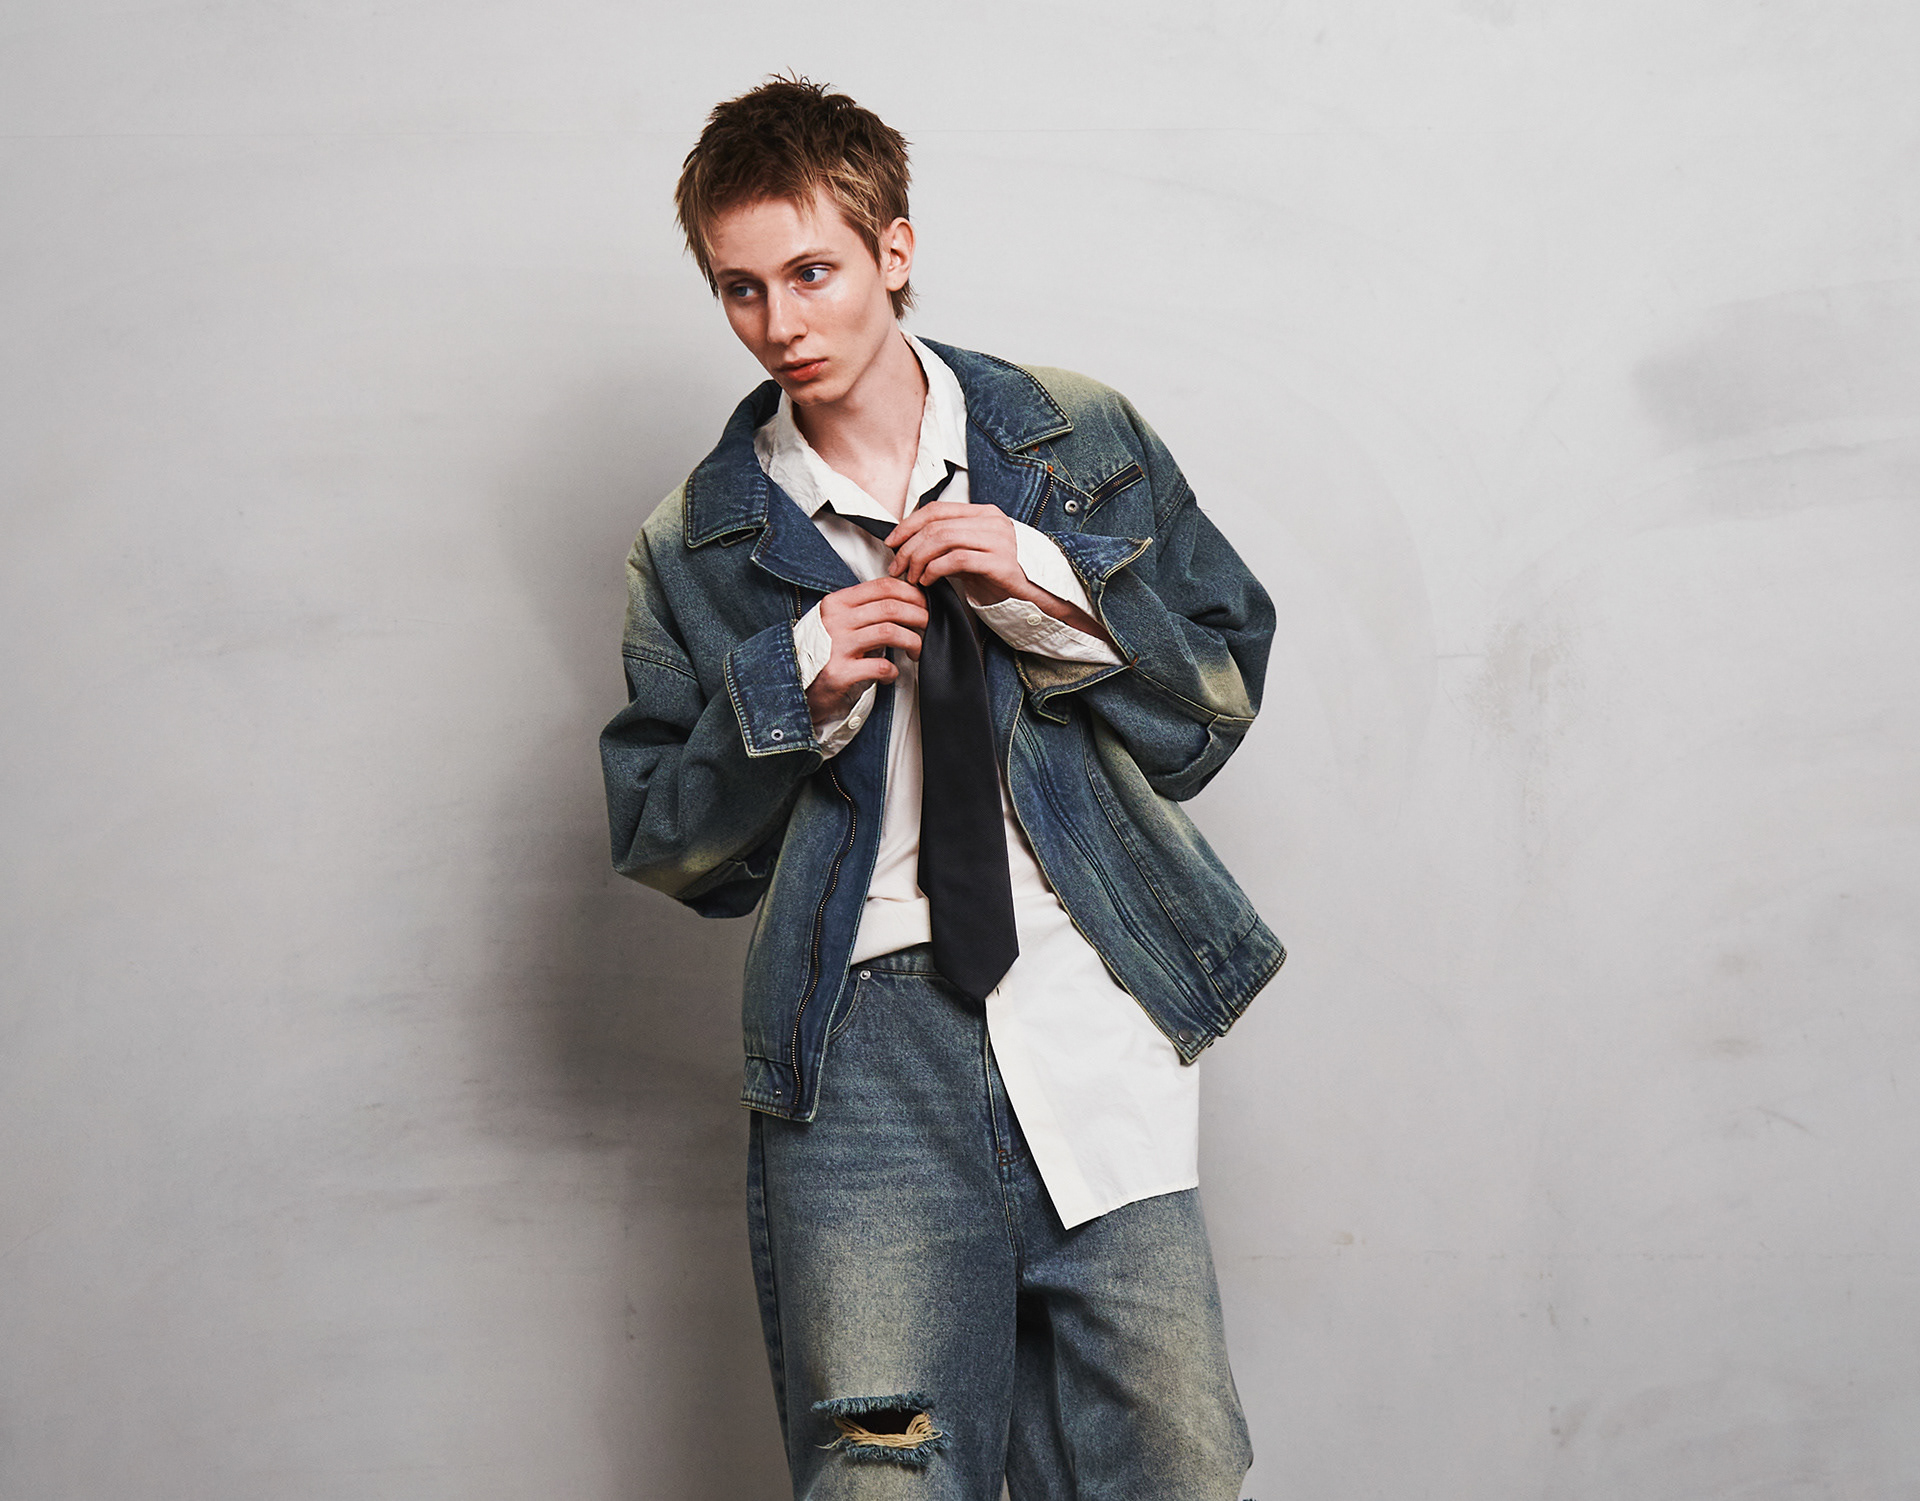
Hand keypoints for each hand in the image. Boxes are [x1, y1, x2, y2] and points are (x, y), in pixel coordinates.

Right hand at [806, 577, 927, 725]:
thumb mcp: (837, 622)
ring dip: (912, 641)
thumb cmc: (822, 652)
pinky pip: (880, 667)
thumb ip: (863, 610)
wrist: (794, 685)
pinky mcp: (840, 673)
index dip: (911, 593)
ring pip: (889, 632)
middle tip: (928, 626)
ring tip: (916, 651)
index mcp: (837, 603)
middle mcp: (835, 621)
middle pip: (891, 608)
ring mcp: (836, 647)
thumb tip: (905, 600)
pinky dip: (892, 672)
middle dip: (919, 616)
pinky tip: (890, 675)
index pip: (882, 587)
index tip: (923, 604)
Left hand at [884, 502, 1111, 643]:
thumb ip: (948, 544)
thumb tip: (910, 544)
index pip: (937, 509)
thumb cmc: (1003, 578)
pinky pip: (957, 559)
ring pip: (943, 539)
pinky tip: (928, 582)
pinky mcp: (1001, 562)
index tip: (892, 542)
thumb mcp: (972, 555)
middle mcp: (992, 522)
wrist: (1039, 599)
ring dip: (919, 559)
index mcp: (984, 514)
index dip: (908, 524)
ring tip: (912, 577)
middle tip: (897, 566)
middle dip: (908, 546)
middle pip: (936, 524)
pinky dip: (934, 569)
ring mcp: (999, 540)